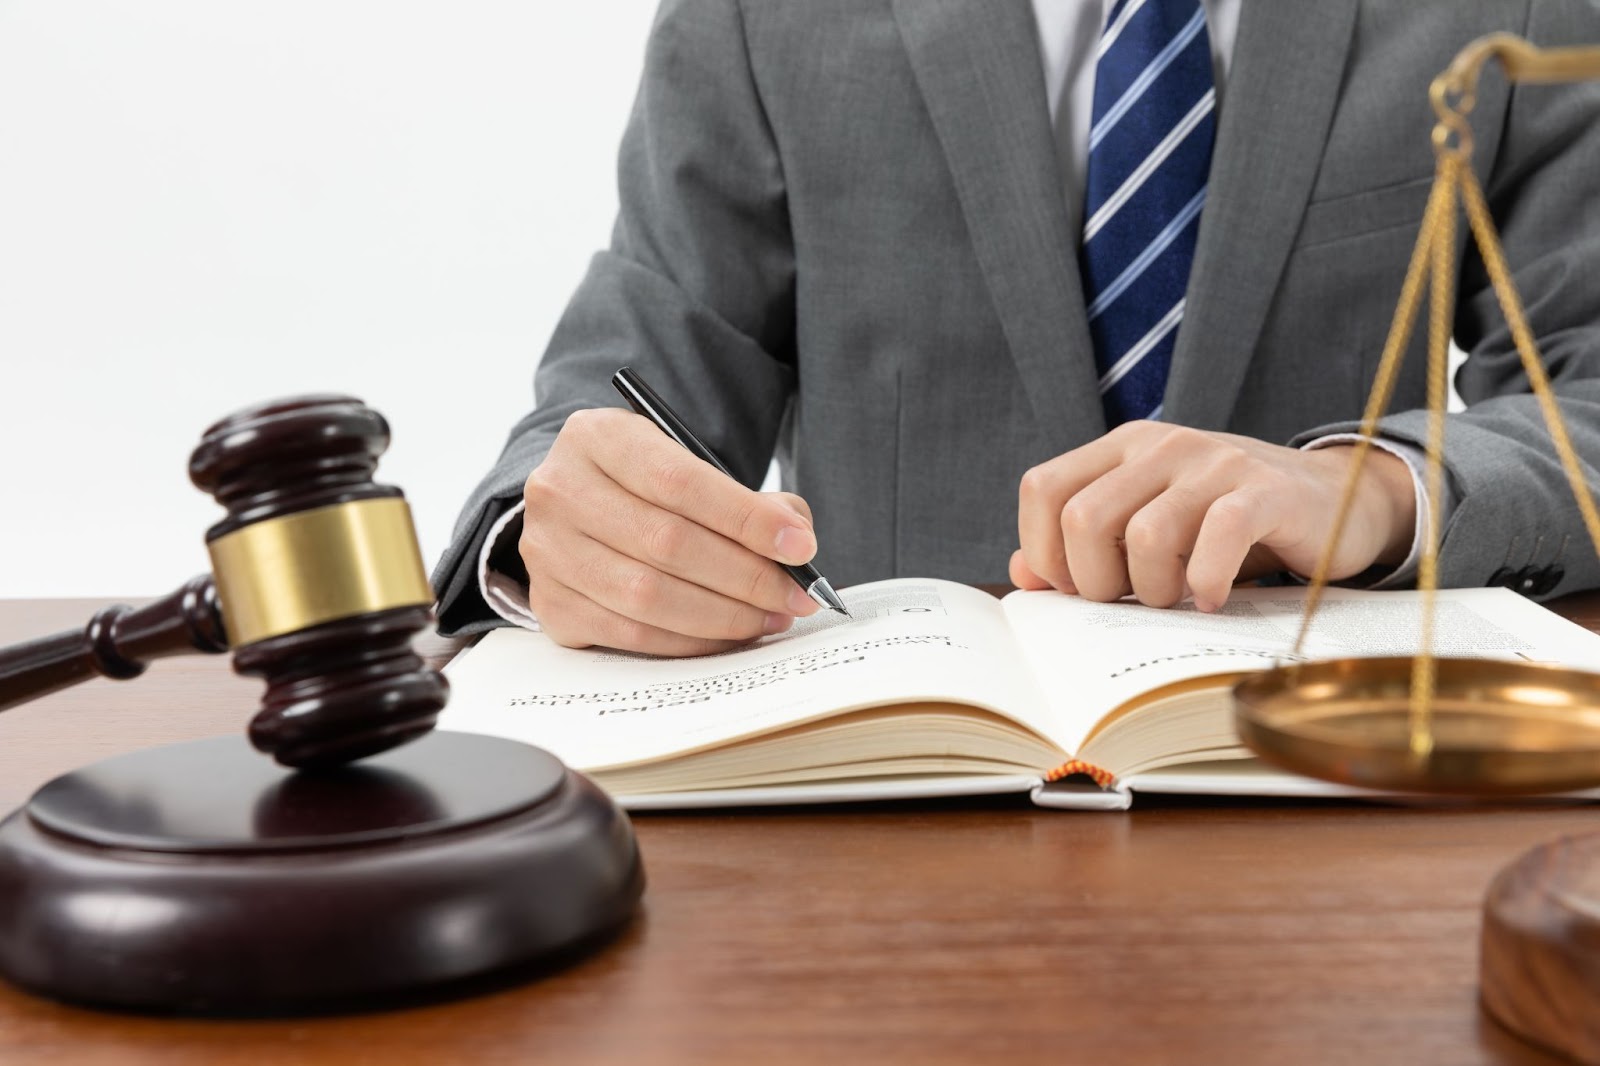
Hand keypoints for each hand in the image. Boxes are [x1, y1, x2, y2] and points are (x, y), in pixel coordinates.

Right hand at [520, 408, 820, 655]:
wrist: (577, 506)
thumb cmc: (644, 486)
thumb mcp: (687, 464)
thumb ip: (746, 498)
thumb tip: (793, 539)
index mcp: (597, 437)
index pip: (681, 482)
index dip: (747, 519)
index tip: (800, 547)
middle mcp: (561, 490)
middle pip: (667, 543)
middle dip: (747, 576)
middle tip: (796, 595)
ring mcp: (548, 551)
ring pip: (648, 596)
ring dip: (723, 615)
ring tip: (770, 616)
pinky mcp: (550, 604)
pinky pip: (631, 634)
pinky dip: (690, 641)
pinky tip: (727, 634)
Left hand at [1009, 422, 1416, 610]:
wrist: (1333, 502)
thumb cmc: (1224, 525)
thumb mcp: (1148, 527)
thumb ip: (1083, 547)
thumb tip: (1023, 574)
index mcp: (1123, 448)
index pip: (1043, 489)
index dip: (1045, 550)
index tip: (1078, 587)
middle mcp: (1162, 446)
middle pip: (1083, 518)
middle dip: (1096, 582)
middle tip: (1132, 599)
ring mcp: (1215, 464)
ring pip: (1144, 535)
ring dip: (1154, 589)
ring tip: (1178, 598)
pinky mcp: (1266, 492)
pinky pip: (1217, 538)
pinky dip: (1206, 582)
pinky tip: (1213, 598)